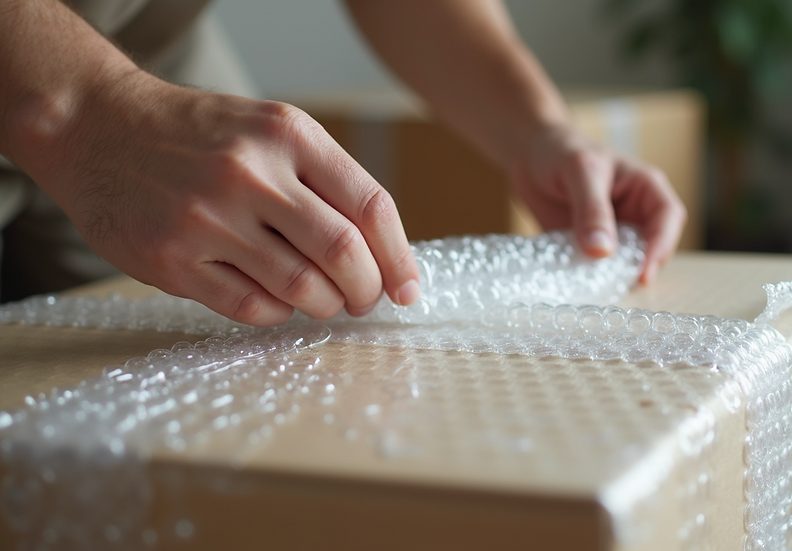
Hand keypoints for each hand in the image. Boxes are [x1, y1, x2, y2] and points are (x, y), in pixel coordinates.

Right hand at [31, 72, 419, 324]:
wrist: (98, 129)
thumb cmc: (200, 136)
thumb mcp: (270, 130)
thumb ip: (326, 181)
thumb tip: (383, 254)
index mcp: (289, 135)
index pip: (371, 206)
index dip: (399, 258)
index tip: (408, 288)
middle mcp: (251, 173)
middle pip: (343, 252)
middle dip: (367, 290)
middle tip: (365, 300)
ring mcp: (209, 218)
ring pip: (302, 288)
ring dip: (325, 306)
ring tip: (322, 300)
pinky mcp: (174, 260)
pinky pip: (252, 308)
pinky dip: (278, 313)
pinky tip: (276, 300)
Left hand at [508, 126, 686, 282]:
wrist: (529, 157)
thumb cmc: (562, 151)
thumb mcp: (580, 172)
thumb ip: (592, 209)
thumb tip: (602, 251)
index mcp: (646, 188)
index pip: (668, 218)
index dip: (661, 246)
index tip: (644, 273)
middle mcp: (636, 214)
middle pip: (653, 247)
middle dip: (640, 267)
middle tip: (619, 285)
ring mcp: (615, 234)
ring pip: (628, 263)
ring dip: (616, 277)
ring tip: (598, 286)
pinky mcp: (592, 248)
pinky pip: (599, 269)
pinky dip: (593, 278)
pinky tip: (580, 283)